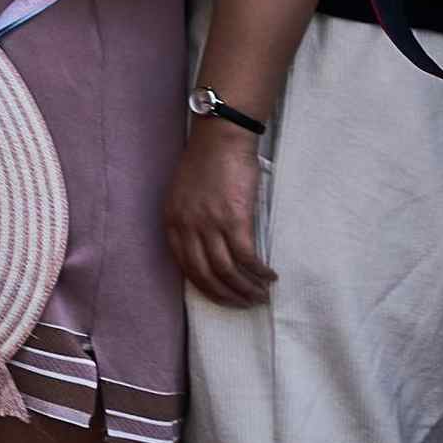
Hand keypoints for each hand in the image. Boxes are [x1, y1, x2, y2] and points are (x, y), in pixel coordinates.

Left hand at [168, 121, 271, 305]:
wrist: (220, 138)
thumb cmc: (206, 163)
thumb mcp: (184, 195)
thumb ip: (189, 221)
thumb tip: (207, 250)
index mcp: (172, 220)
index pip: (186, 267)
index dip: (206, 288)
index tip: (223, 297)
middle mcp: (188, 226)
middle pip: (206, 275)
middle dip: (227, 295)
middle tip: (246, 303)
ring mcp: (210, 224)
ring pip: (228, 271)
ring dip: (246, 289)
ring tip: (261, 295)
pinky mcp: (234, 219)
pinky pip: (247, 258)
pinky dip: (259, 273)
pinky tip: (269, 276)